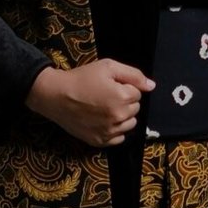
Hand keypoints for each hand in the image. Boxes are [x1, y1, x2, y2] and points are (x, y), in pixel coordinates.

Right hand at [25, 59, 153, 147]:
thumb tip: (151, 86)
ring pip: (129, 124)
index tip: (110, 86)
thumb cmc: (81, 78)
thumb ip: (134, 75)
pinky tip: (103, 120)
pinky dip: (115, 130)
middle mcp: (118, 117)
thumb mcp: (108, 66)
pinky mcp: (100, 141)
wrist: (55, 96)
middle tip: (106, 95)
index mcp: (122, 97)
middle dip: (125, 102)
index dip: (125, 87)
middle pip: (135, 109)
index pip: (138, 94)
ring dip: (122, 117)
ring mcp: (109, 131)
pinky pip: (118, 138)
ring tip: (104, 108)